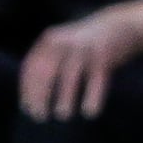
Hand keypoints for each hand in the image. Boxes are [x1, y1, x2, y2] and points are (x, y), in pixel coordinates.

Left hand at [20, 2, 142, 121]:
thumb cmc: (83, 43)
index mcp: (48, 40)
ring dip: (64, 98)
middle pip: (45, 72)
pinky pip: (96, 80)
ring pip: (69, 77)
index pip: (31, 66)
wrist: (117, 25)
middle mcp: (63, 42)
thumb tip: (31, 94)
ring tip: (61, 116)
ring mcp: (83, 48)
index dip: (27, 88)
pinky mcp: (104, 56)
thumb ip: (46, 60)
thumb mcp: (60, 44)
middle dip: (39, 95)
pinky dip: (92, 97)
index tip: (26, 108)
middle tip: (38, 117)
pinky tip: (89, 113)